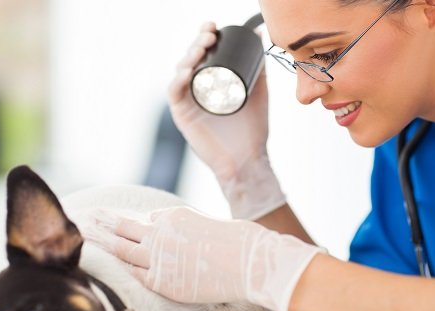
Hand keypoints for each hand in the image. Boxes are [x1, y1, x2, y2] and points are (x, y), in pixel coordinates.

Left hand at [85, 207, 321, 310]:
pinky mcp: (164, 282)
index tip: (118, 221)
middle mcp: (160, 234)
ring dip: (104, 244)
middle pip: (123, 228)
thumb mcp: (210, 225)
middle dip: (104, 224)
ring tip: (87, 238)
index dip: (134, 222)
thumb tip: (185, 239)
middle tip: (86, 218)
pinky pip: (137, 275)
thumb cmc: (241, 242)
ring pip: (122, 250)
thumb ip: (190, 229)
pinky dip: (124, 270)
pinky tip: (112, 269)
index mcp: (172, 216)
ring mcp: (159, 259)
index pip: (147, 219)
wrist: (250, 261)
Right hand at [169, 22, 285, 219]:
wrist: (248, 159)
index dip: (204, 38)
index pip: (203, 55)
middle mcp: (197, 90)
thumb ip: (259, 66)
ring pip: (180, 73)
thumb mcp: (258, 91)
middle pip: (190, 60)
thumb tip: (259, 34)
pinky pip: (174, 94)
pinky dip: (178, 80)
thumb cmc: (252, 130)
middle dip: (197, 43)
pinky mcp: (182, 116)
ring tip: (202, 47)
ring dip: (188, 56)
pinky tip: (188, 71)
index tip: (214, 27)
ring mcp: (188, 103)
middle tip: (210, 35)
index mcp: (212, 83)